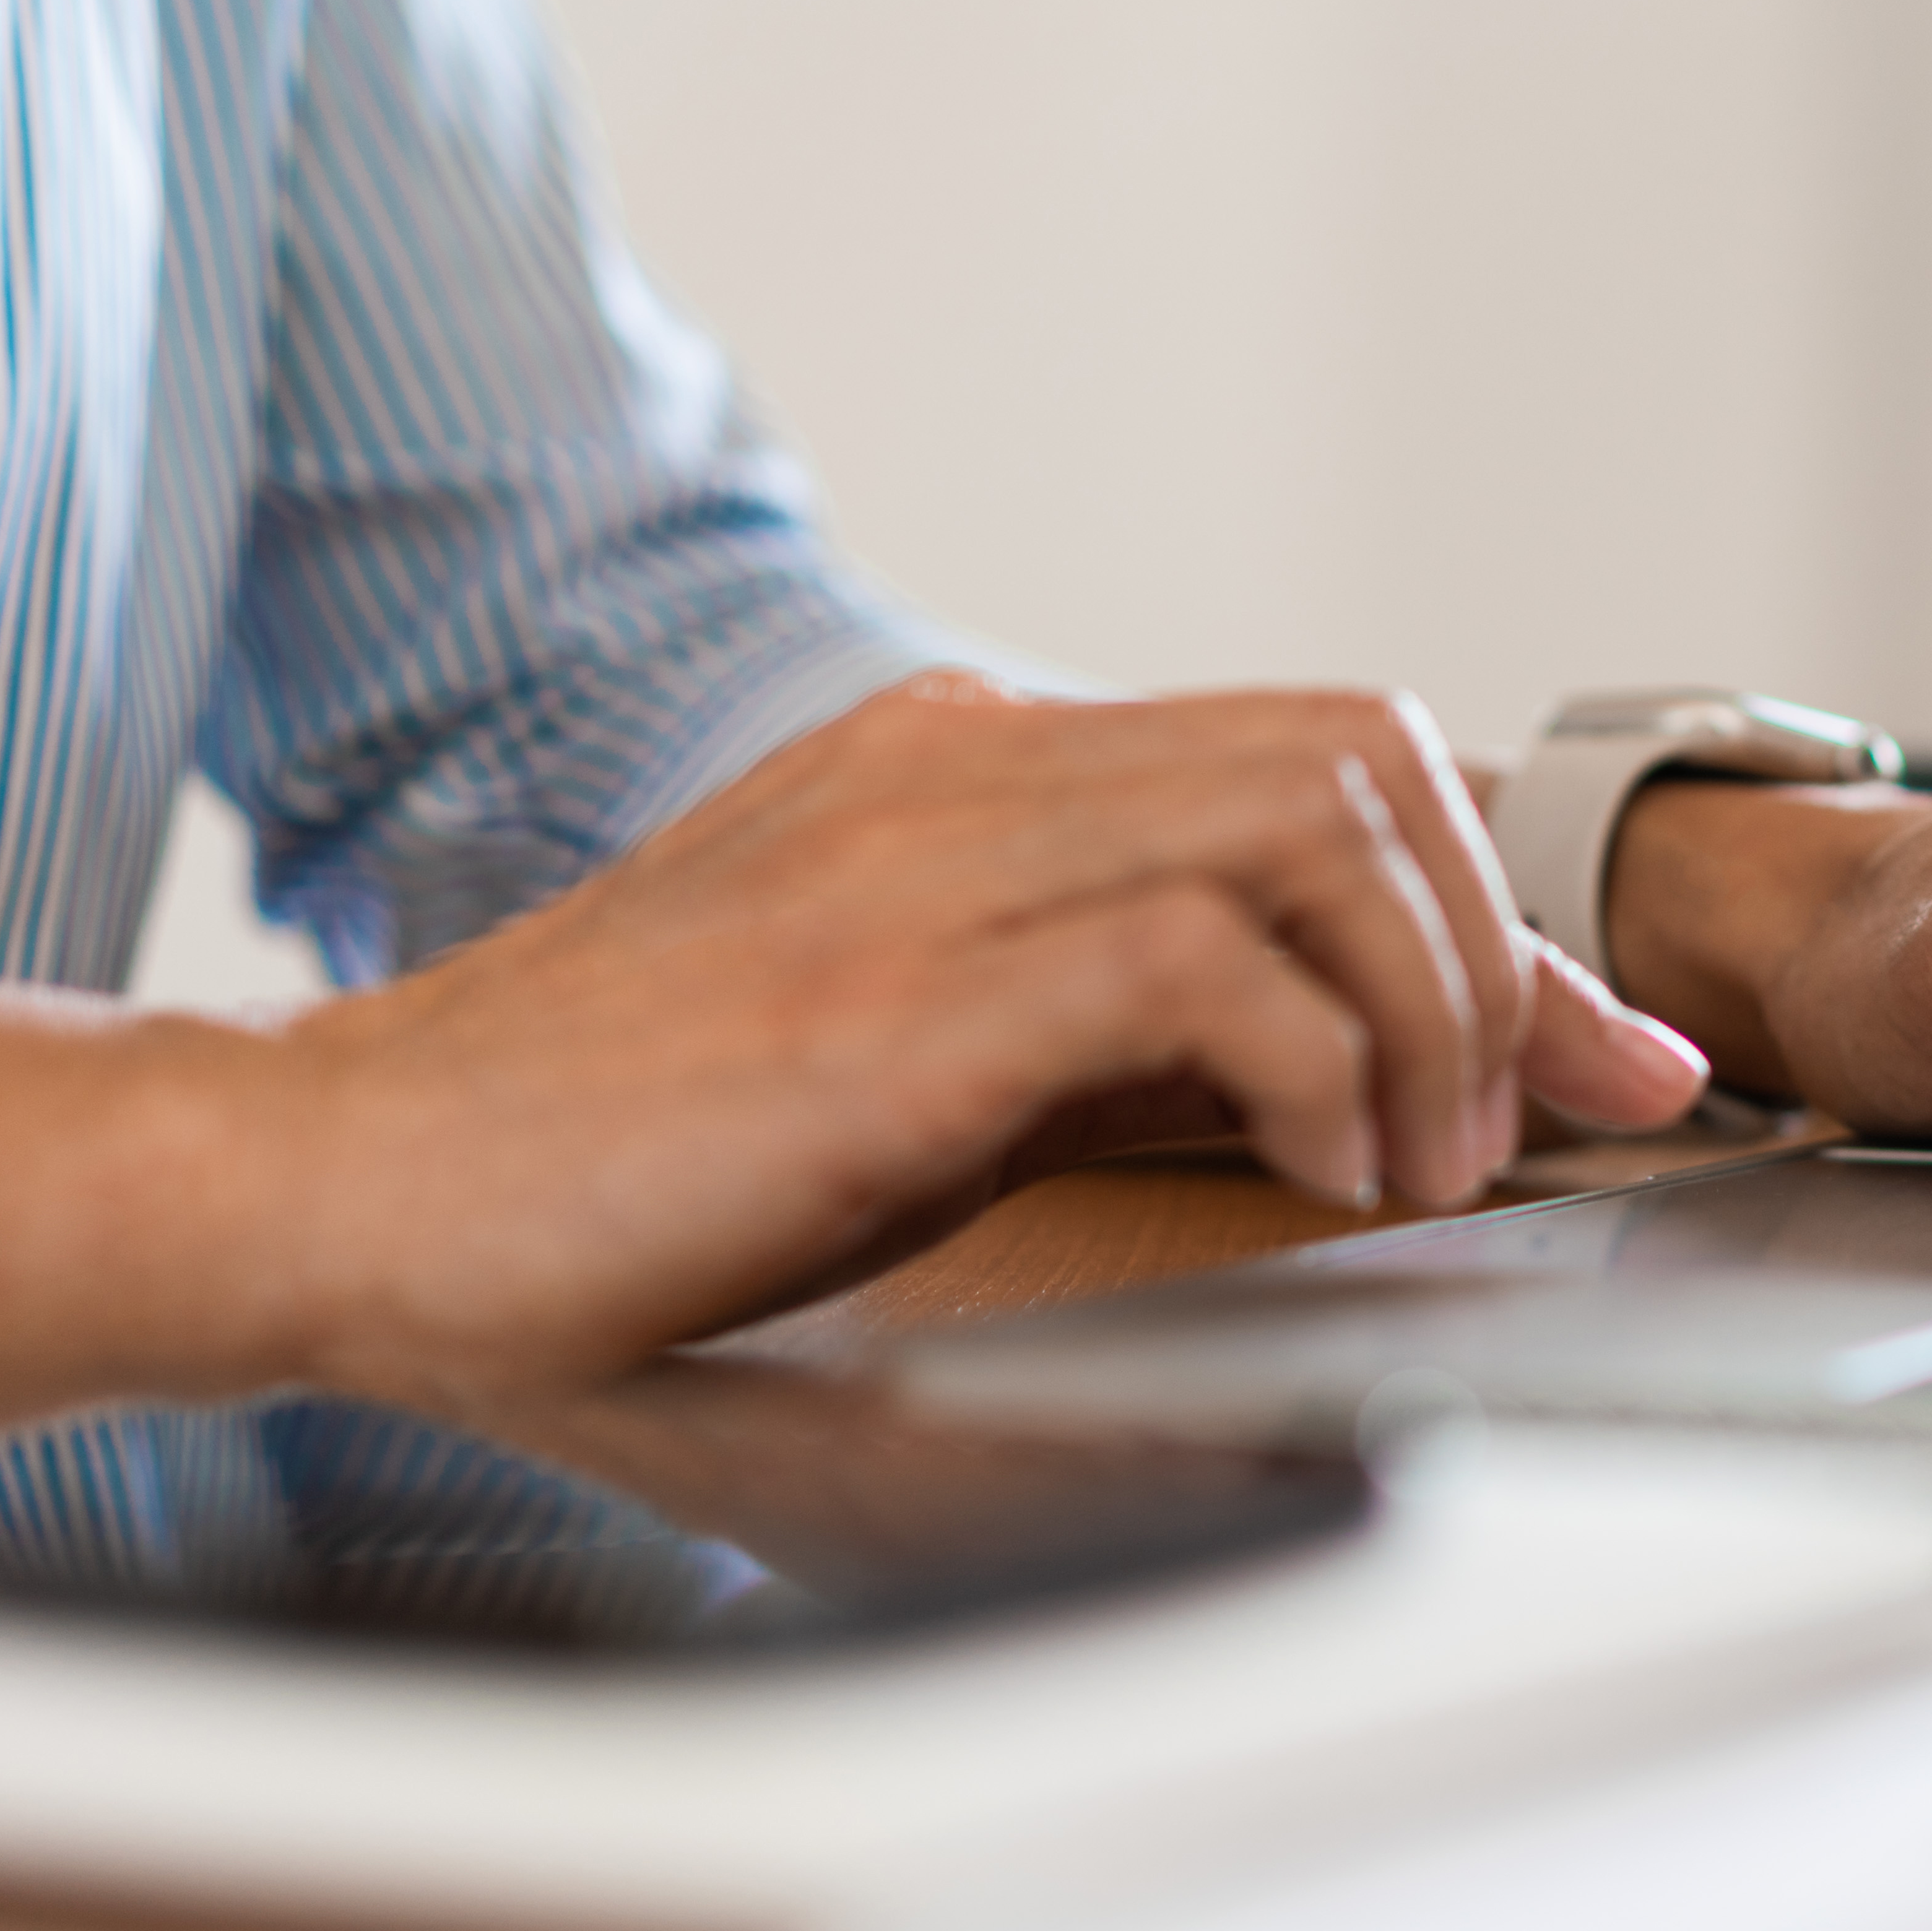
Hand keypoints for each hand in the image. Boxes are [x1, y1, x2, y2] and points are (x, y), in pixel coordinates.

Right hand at [249, 677, 1709, 1403]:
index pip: (1314, 753)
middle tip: (1498, 1127)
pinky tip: (1323, 1175)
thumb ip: (1099, 1034)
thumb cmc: (606, 1156)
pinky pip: (1206, 960)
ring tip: (1418, 1162)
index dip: (1491, 904)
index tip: (1595, 1057)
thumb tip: (1334, 1095)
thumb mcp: (901, 1055)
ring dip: (1431, 1002)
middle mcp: (961, 771)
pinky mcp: (893, 998)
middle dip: (1491, 945)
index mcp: (959, 766)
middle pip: (1362, 751)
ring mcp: (925, 863)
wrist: (336, 1179)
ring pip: (1320, 819)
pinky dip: (1322, 1065)